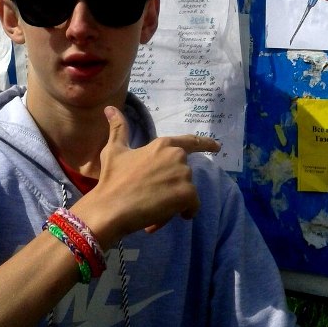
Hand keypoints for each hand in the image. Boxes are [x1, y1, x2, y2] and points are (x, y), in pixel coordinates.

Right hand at [75, 106, 220, 247]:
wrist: (110, 207)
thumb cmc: (112, 180)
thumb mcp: (114, 151)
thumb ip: (118, 129)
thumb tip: (110, 108)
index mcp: (163, 145)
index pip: (191, 141)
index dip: (206, 144)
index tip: (217, 147)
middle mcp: (177, 156)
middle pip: (183, 175)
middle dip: (171, 187)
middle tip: (149, 197)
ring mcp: (183, 174)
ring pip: (185, 191)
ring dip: (172, 202)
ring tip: (150, 209)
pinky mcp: (187, 194)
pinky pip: (192, 206)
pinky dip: (183, 213)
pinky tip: (163, 218)